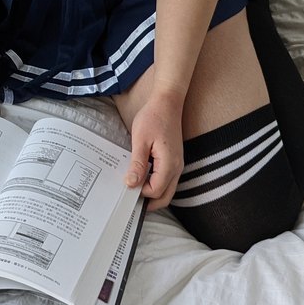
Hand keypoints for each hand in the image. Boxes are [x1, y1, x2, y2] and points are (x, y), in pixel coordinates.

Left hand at [124, 93, 184, 212]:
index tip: (126, 187)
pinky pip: (167, 179)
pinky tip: (142, 176)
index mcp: (169, 164)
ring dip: (152, 193)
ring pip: (167, 189)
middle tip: (130, 199)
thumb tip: (131, 184)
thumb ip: (137, 164)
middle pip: (165, 197)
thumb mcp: (141, 140)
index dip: (141, 193)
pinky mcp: (174, 160)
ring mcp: (177, 164)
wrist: (167, 102)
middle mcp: (177, 168)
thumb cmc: (153, 117)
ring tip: (134, 188)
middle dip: (148, 202)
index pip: (156, 191)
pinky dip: (155, 183)